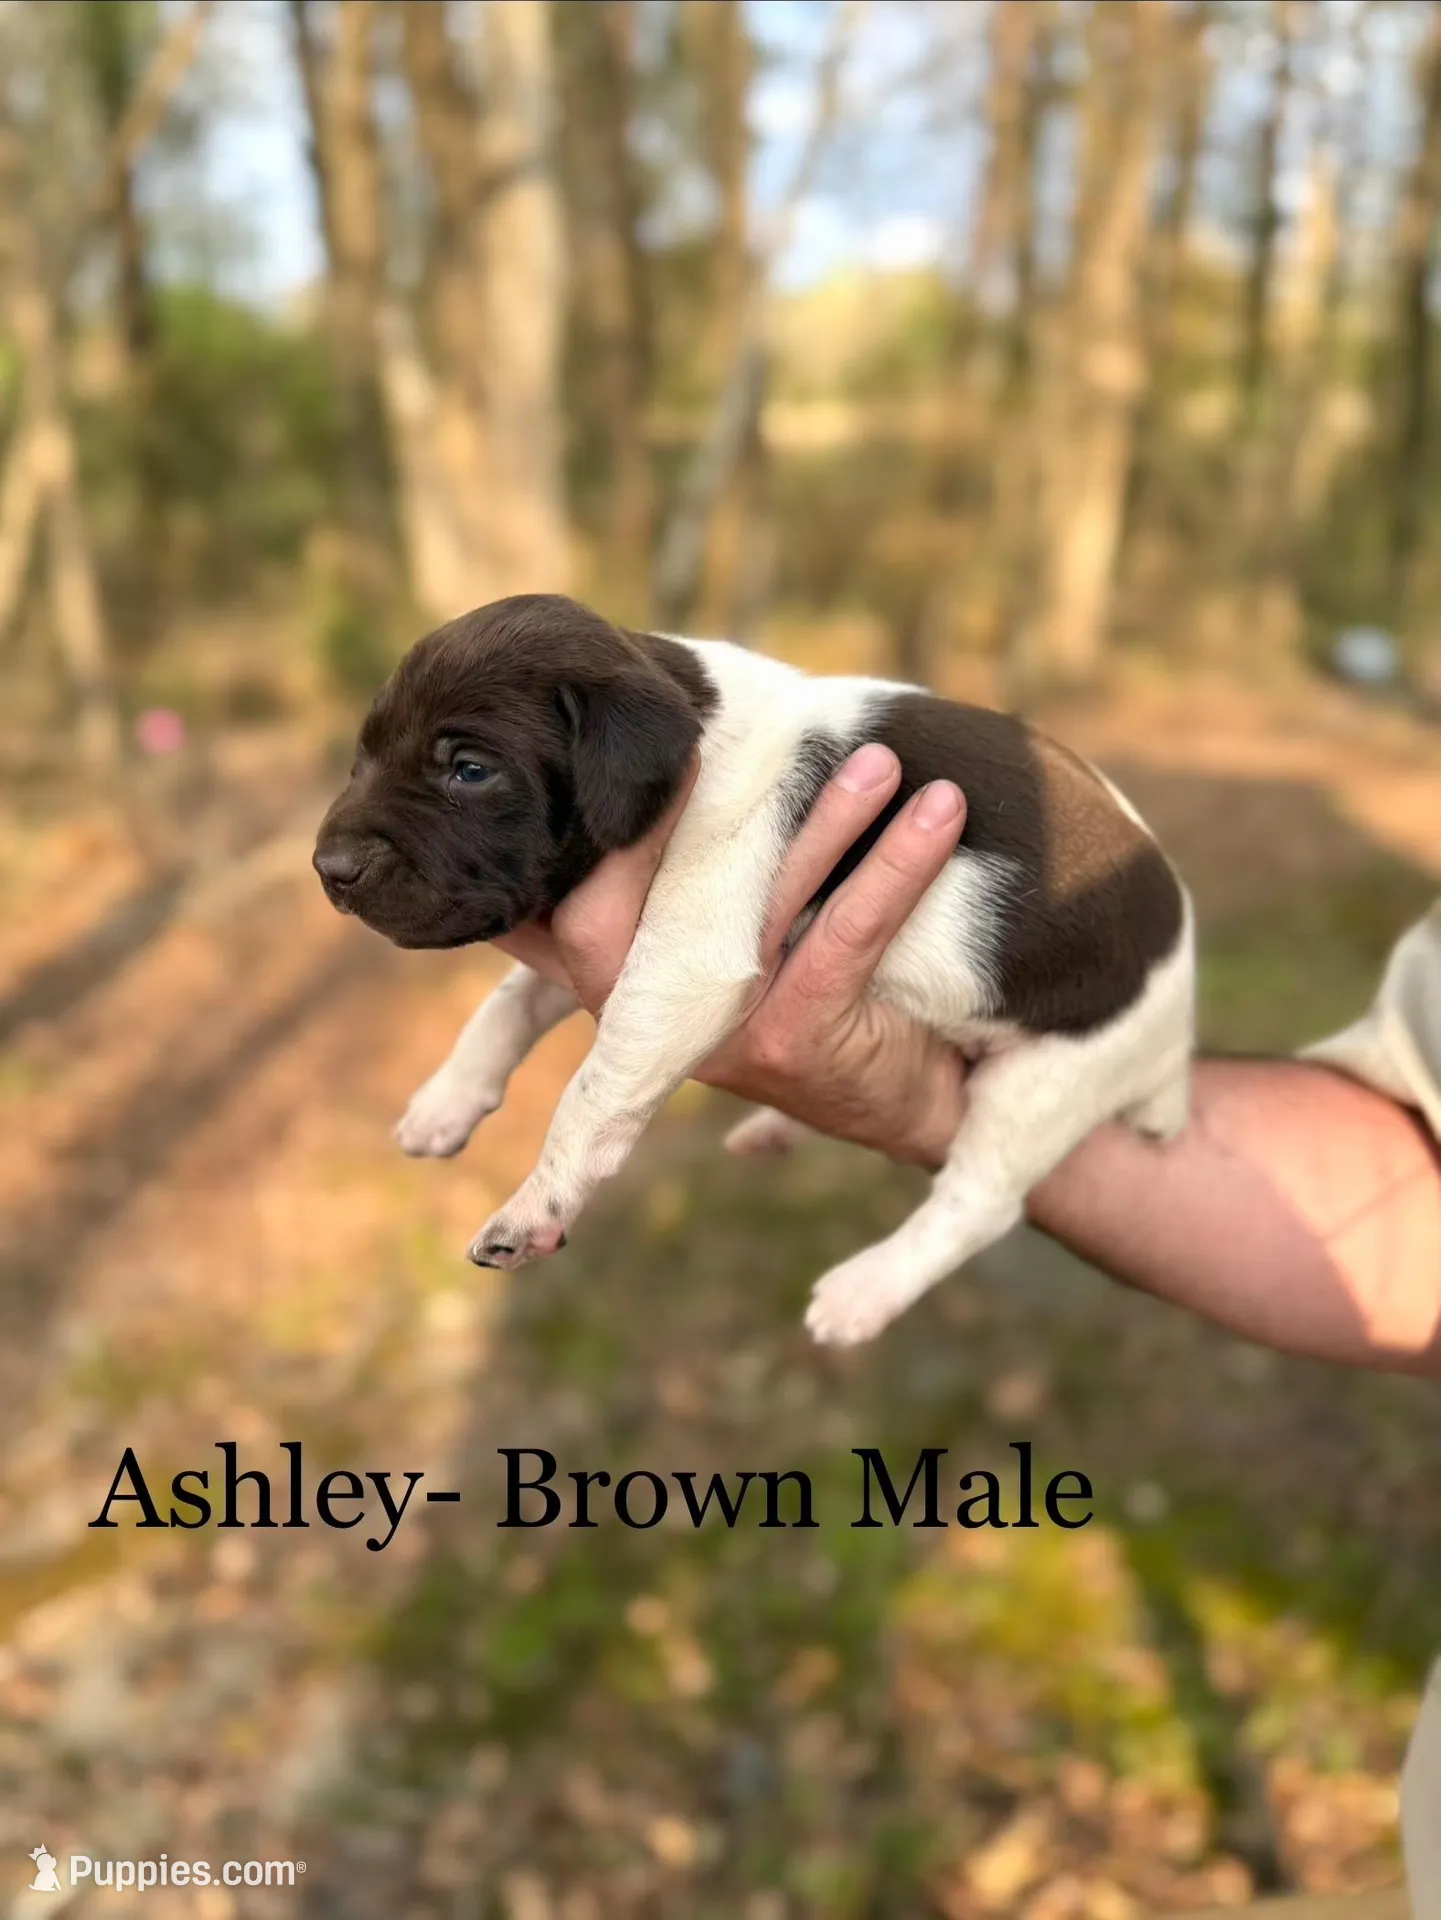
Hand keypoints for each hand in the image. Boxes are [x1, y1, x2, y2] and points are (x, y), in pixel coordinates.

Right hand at [496, 744, 969, 1168]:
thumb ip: (689, 870)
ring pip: (753, 900)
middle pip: (600, 914)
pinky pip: (846, 932)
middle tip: (706, 734)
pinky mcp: (791, 1040)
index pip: (545, 912)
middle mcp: (642, 1014)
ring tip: (876, 758)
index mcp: (618, 983)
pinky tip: (939, 810)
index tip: (587, 748)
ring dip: (826, 816)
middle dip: (652, 819)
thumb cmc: (819, 987)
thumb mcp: (734, 937)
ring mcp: (712, 1035)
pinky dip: (898, 863)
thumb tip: (681, 731)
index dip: (549, 839)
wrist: (909, 1101)